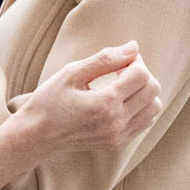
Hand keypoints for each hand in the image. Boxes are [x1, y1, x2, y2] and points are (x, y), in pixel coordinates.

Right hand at [10, 43, 162, 163]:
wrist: (36, 136)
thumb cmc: (49, 101)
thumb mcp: (73, 72)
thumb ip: (106, 59)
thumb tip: (134, 46)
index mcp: (105, 103)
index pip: (142, 75)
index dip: (134, 61)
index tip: (119, 59)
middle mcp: (116, 122)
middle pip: (152, 90)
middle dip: (141, 74)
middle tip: (120, 71)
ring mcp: (118, 136)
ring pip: (154, 107)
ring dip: (144, 91)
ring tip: (121, 87)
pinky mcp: (117, 143)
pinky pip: (145, 122)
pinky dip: (140, 107)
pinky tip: (121, 101)